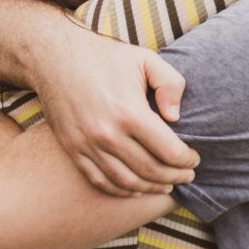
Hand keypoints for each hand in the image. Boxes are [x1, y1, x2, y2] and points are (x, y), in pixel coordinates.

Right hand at [32, 31, 199, 196]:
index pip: (169, 151)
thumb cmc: (104, 57)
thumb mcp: (145, 58)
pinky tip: (136, 188)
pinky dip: (121, 191)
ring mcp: (87, 145)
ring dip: (151, 188)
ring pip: (127, 182)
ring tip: (166, 185)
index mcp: (130, 112)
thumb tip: (176, 117)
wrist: (54, 57)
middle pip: (151, 171)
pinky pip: (100, 181)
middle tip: (187, 176)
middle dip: (175, 177)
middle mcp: (107, 134)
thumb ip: (170, 83)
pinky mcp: (73, 149)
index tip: (195, 158)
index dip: (187, 159)